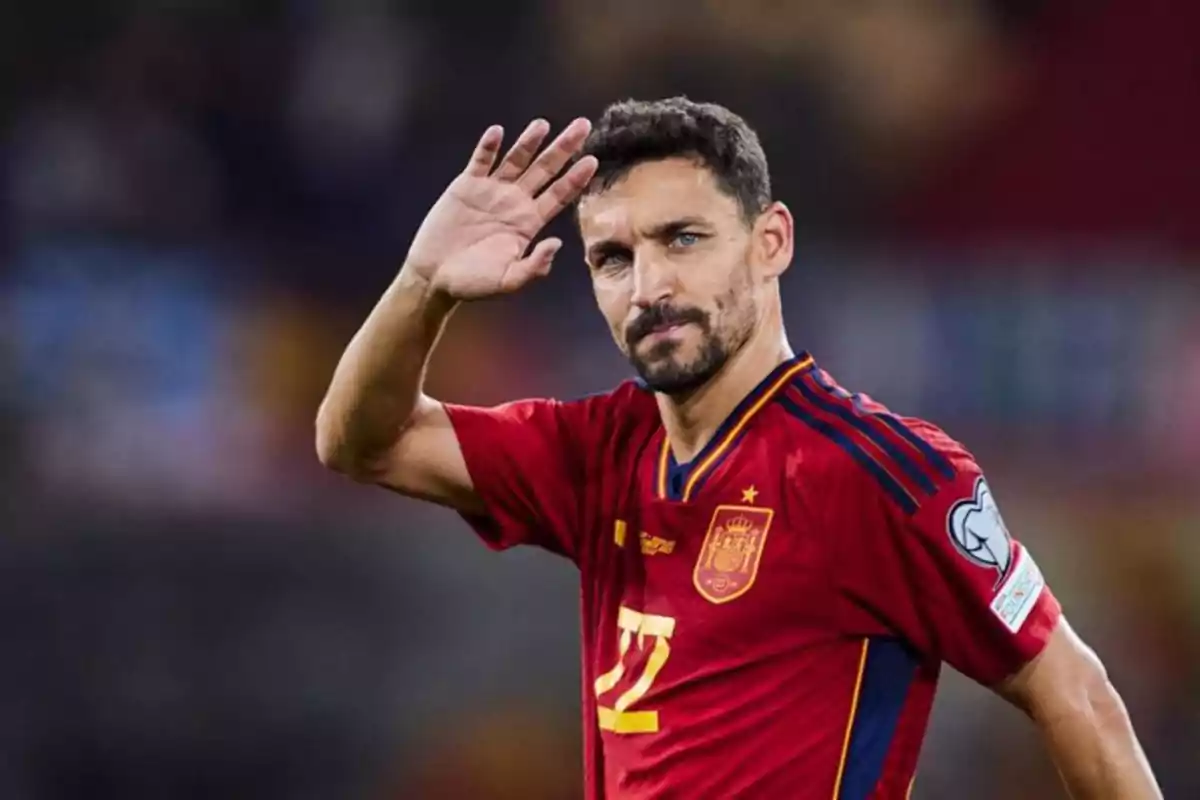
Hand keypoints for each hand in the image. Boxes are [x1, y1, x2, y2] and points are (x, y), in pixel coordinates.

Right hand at [404, 117, 598, 299]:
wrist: (435, 276)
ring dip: (529, 141)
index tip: (593, 160)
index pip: (559, 195)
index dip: (575, 178)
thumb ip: (534, 267)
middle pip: (545, 169)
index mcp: (529, 223)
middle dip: (564, 148)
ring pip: (516, 160)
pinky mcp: (466, 186)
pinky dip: (488, 147)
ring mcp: (491, 191)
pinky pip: (480, 161)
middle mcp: (515, 202)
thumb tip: (557, 244)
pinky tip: (497, 132)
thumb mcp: (508, 281)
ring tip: (543, 124)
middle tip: (583, 125)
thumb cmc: (473, 283)